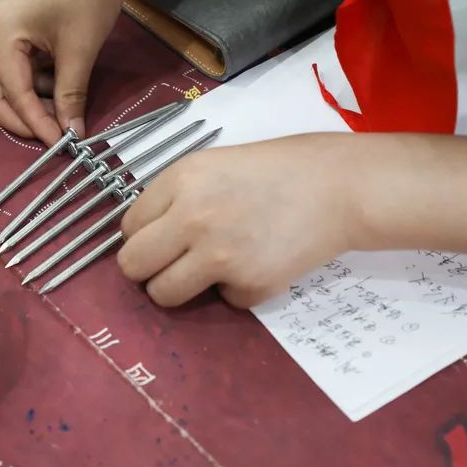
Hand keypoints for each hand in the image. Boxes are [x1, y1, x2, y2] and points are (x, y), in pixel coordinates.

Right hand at [0, 0, 131, 144]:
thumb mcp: (81, 50)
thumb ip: (70, 95)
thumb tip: (72, 134)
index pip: (11, 92)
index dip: (36, 123)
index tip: (61, 144)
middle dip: (21, 117)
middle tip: (53, 135)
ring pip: (0, 80)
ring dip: (27, 99)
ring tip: (63, 105)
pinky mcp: (6, 22)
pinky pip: (10, 64)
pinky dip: (30, 80)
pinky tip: (58, 82)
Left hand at [117, 135, 357, 307]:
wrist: (338, 186)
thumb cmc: (276, 170)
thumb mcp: (213, 165)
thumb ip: (175, 196)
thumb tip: (142, 235)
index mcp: (179, 180)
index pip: (128, 228)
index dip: (144, 235)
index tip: (161, 238)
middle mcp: (190, 218)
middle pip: (133, 267)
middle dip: (148, 269)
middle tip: (172, 263)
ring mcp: (218, 256)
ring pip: (164, 294)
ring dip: (182, 287)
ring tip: (211, 267)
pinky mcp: (249, 285)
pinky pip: (223, 301)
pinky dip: (238, 289)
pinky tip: (259, 262)